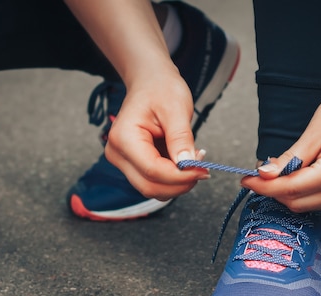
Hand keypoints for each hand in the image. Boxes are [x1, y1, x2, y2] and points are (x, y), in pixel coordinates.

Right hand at [104, 67, 208, 201]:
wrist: (150, 82)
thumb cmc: (161, 89)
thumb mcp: (176, 110)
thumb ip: (181, 139)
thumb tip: (189, 166)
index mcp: (124, 138)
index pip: (153, 171)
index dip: (181, 176)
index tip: (204, 170)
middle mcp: (117, 154)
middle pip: (150, 186)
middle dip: (180, 183)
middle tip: (202, 168)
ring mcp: (122, 161)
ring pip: (152, 188)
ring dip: (177, 182)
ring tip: (193, 160)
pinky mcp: (132, 165)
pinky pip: (154, 181)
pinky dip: (172, 178)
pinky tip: (183, 160)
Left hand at [241, 79, 320, 211]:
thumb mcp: (313, 132)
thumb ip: (289, 159)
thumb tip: (265, 175)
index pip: (290, 189)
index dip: (264, 186)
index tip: (246, 179)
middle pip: (297, 202)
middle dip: (273, 191)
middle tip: (257, 175)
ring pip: (308, 204)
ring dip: (288, 192)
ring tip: (275, 173)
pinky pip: (320, 198)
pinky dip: (303, 191)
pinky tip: (295, 175)